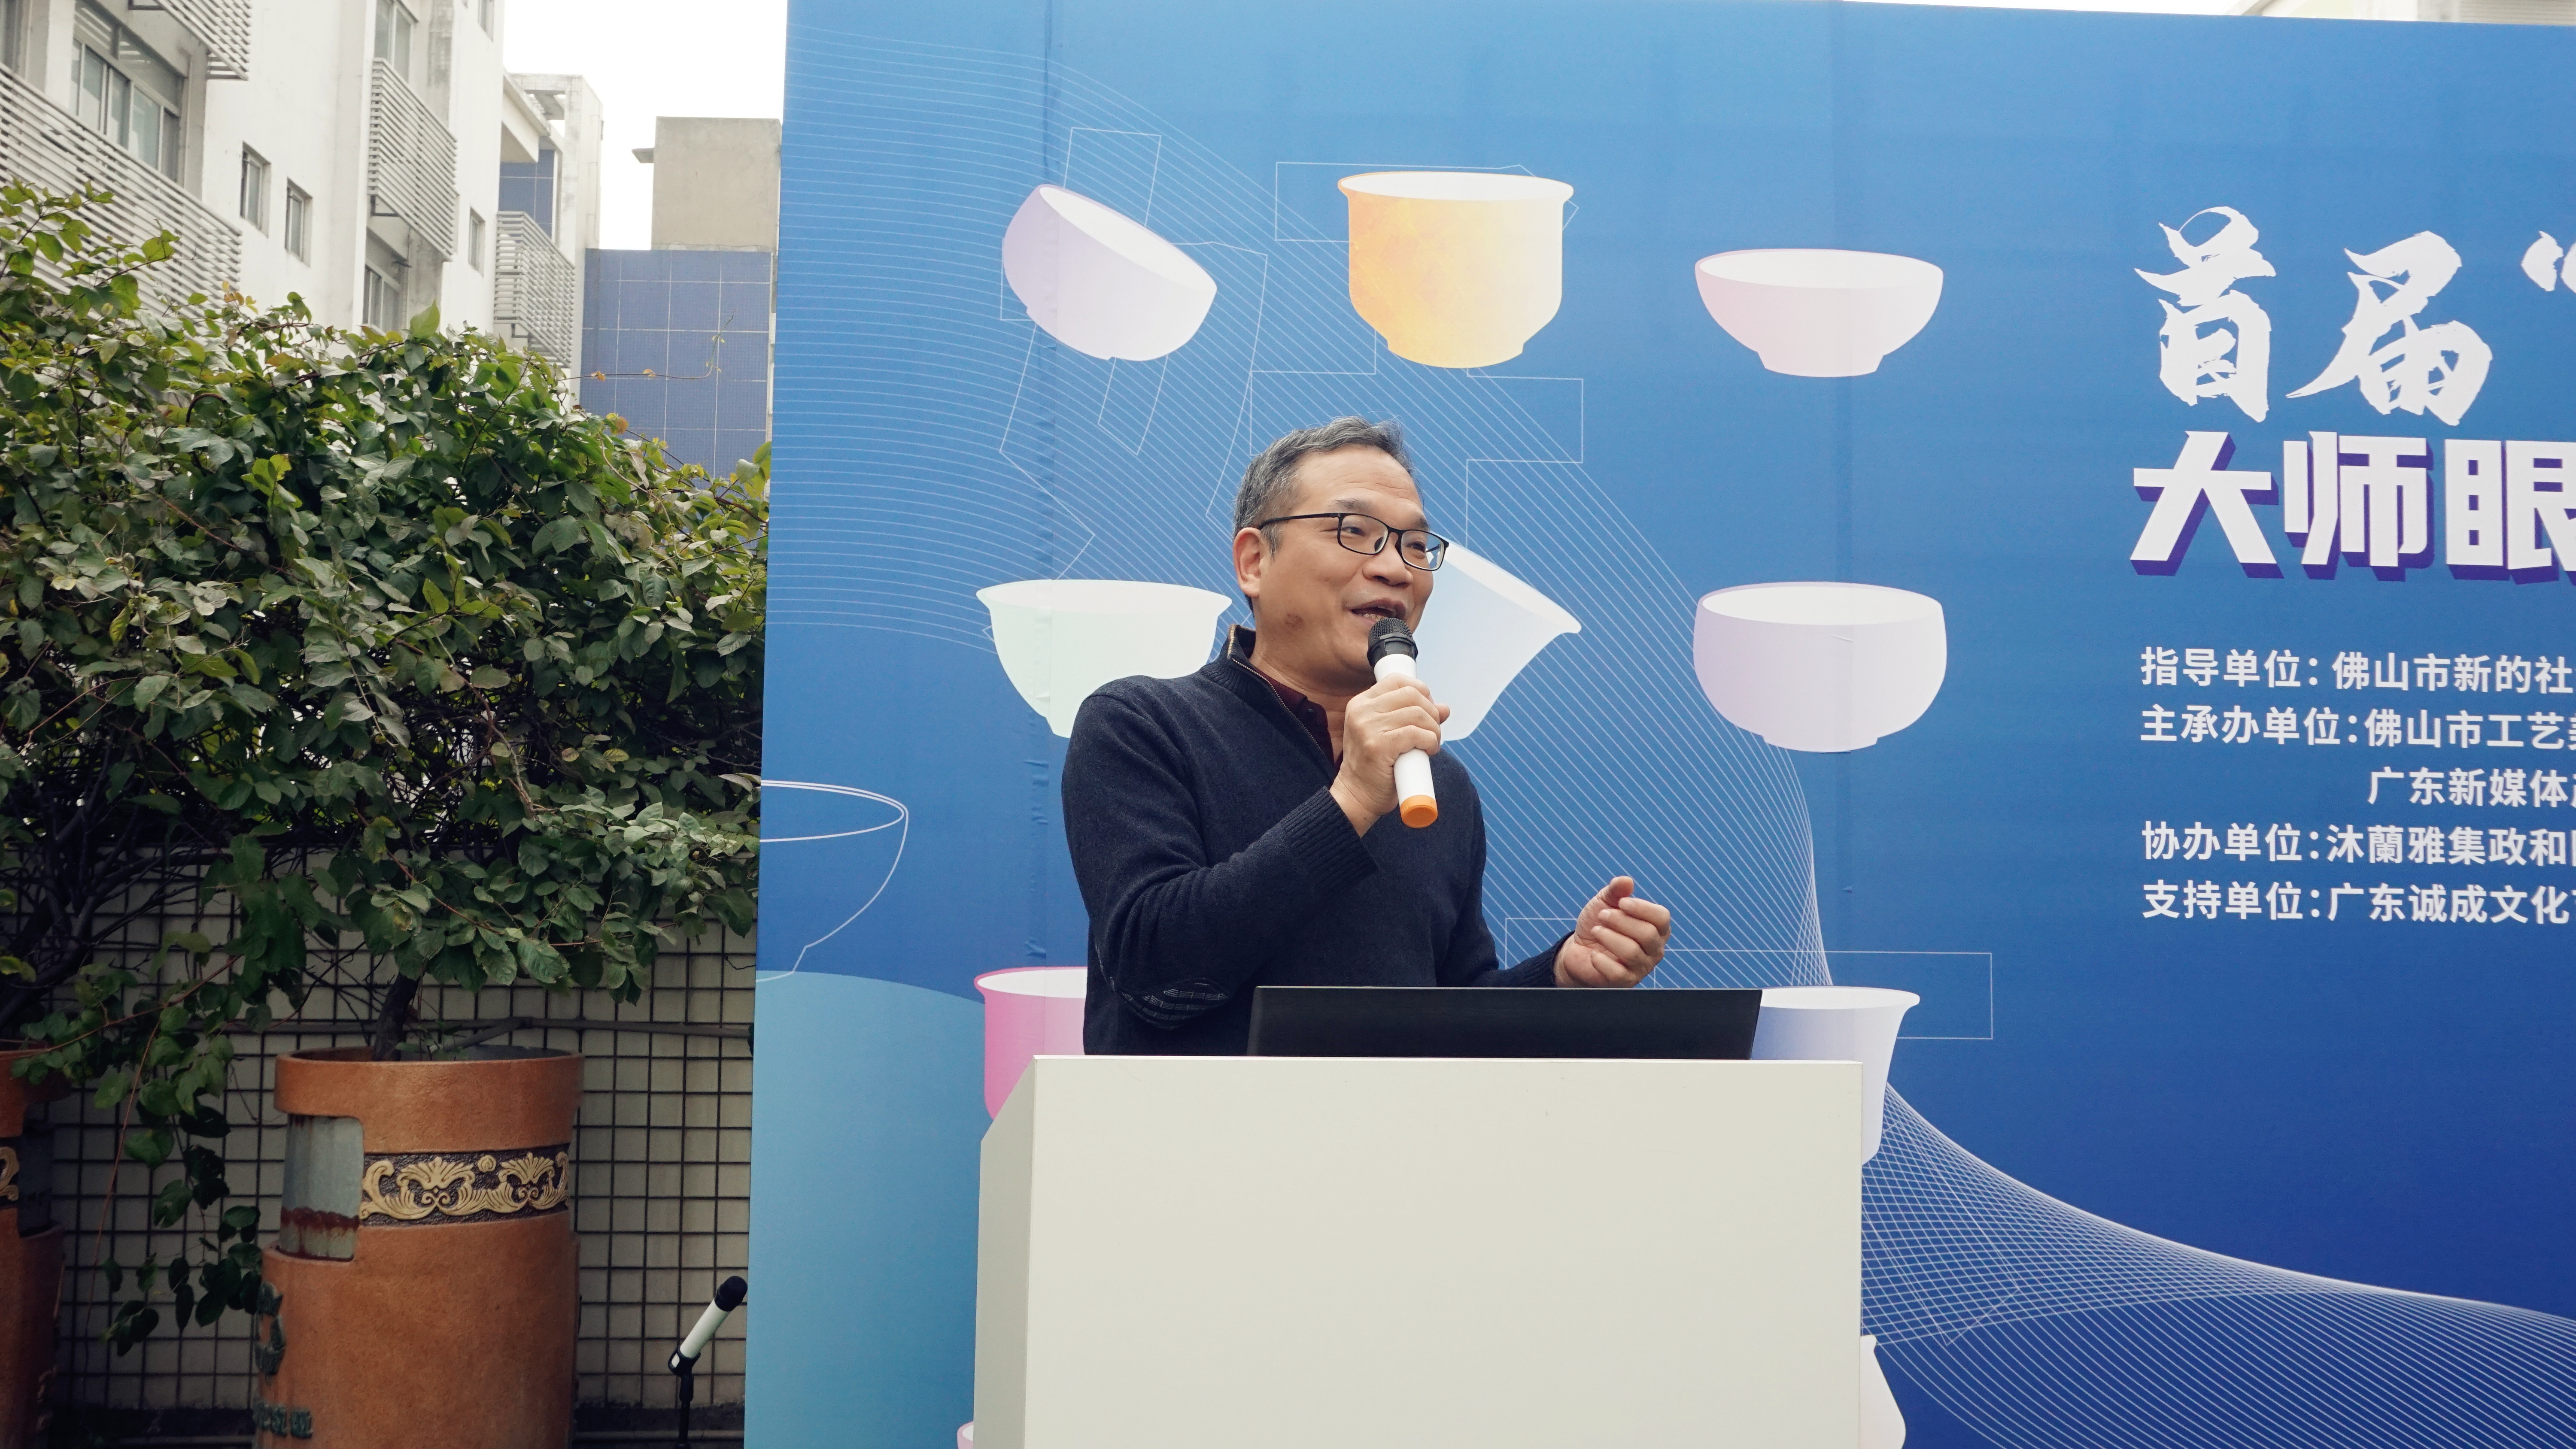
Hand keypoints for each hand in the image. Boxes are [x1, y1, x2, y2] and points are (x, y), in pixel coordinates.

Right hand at [1329, 676, 1448, 834]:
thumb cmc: (1373, 768)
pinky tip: (1429, 751)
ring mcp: (1368, 728)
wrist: (1356, 797)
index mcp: (1361, 704)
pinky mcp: (1379, 745)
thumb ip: (1412, 718)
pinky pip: (1417, 734)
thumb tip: (1444, 708)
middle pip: (1411, 695)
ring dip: (1434, 730)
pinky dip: (1431, 741)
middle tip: (1432, 731)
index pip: (1397, 680)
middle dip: (1431, 712)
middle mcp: (1362, 711)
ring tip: (1431, 744)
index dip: (1420, 691)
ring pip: (1418, 714)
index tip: (1427, 710)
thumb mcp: (1389, 735)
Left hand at [1554, 877, 1669, 987]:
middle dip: (1620, 921)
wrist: (1579, 949)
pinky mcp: (1625, 982)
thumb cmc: (1599, 923)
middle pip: (1647, 934)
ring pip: (1632, 952)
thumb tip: (1626, 881)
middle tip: (1602, 915)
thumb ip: (1616, 891)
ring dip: (1609, 937)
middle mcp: (1654, 949)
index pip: (1662, 918)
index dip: (1642, 908)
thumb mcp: (1604, 903)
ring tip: (1596, 930)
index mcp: (1656, 928)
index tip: (1621, 902)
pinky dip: (1602, 961)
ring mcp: (1642, 967)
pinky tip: (1593, 954)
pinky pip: (1618, 973)